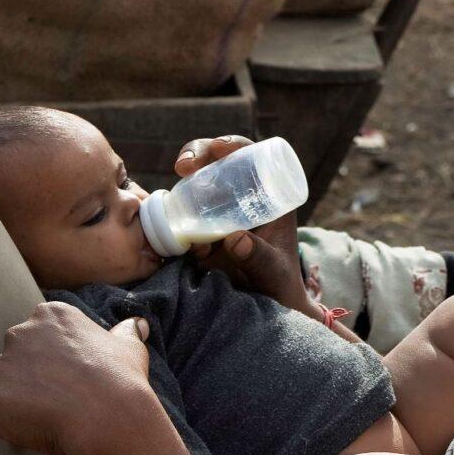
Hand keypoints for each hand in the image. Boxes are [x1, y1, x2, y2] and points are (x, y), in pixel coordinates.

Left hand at [0, 303, 155, 454]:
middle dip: (34, 374)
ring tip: (53, 414)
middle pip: (20, 355)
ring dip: (23, 398)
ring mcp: (3, 365)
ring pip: (8, 384)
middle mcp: (20, 333)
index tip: (72, 375)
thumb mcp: (129, 346)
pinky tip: (42, 427)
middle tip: (61, 396)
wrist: (106, 413)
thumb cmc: (119, 377)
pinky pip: (0, 411)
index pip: (43, 334)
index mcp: (50, 314)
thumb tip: (137, 325)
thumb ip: (126, 332)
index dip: (57, 358)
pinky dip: (15, 422)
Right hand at [174, 137, 313, 300]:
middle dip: (198, 154)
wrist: (263, 308)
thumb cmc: (279, 285)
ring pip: (196, 185)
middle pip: (217, 163)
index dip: (233, 146)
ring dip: (182, 182)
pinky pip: (182, 215)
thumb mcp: (272, 270)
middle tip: (184, 165)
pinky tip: (180, 228)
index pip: (251, 160)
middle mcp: (241, 199)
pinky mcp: (200, 231)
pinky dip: (174, 215)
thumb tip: (234, 239)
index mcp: (268, 197)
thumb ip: (258, 256)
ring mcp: (218, 213)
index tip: (220, 148)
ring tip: (177, 189)